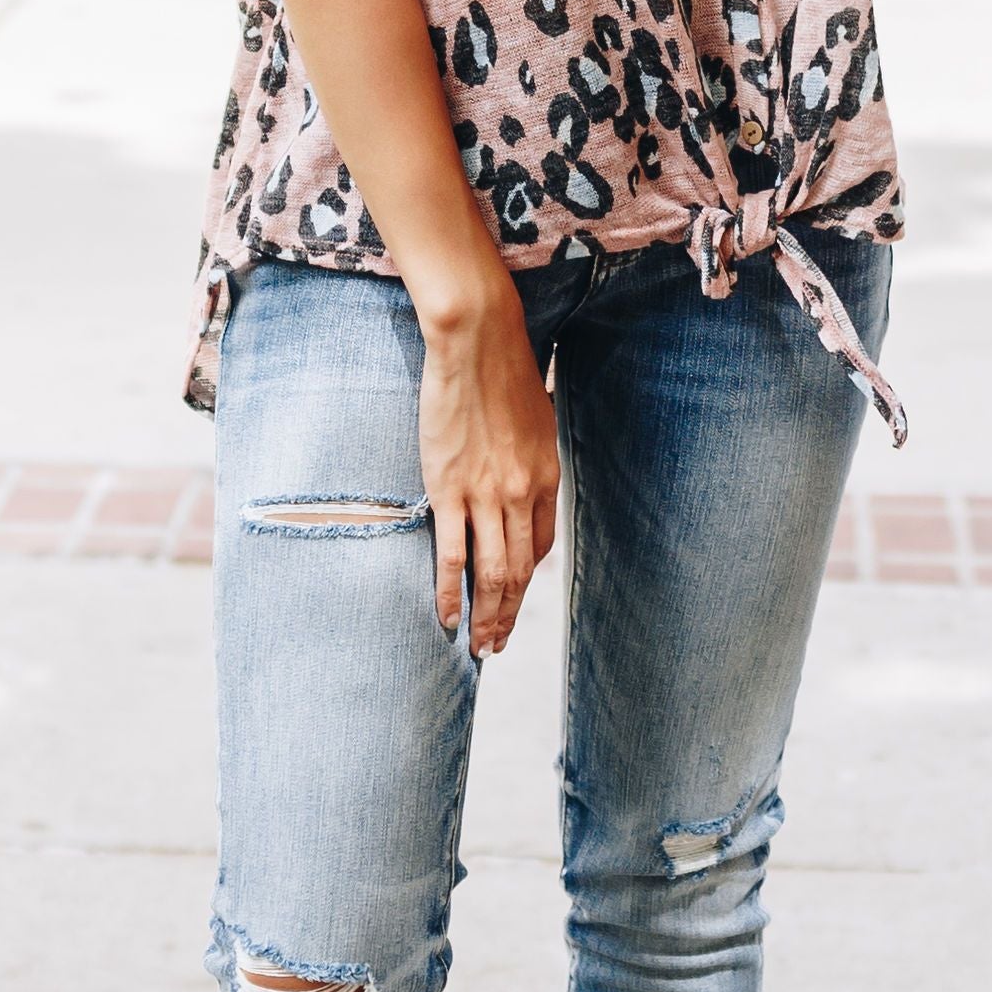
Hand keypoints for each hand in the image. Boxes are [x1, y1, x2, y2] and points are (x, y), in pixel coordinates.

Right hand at [417, 275, 559, 654]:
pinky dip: (450, 592)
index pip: (539, 547)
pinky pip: (452, 555)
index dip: (525, 579)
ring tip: (478, 645)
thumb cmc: (505, 375)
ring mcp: (486, 496)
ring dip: (486, 616)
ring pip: (490, 573)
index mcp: (544, 478)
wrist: (477, 345)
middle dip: (509, 614)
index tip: (512, 597)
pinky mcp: (449, 490)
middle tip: (496, 645)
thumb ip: (529, 462)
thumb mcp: (536, 424)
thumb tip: (519, 483)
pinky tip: (447, 616)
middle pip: (518, 571)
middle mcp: (521, 494)